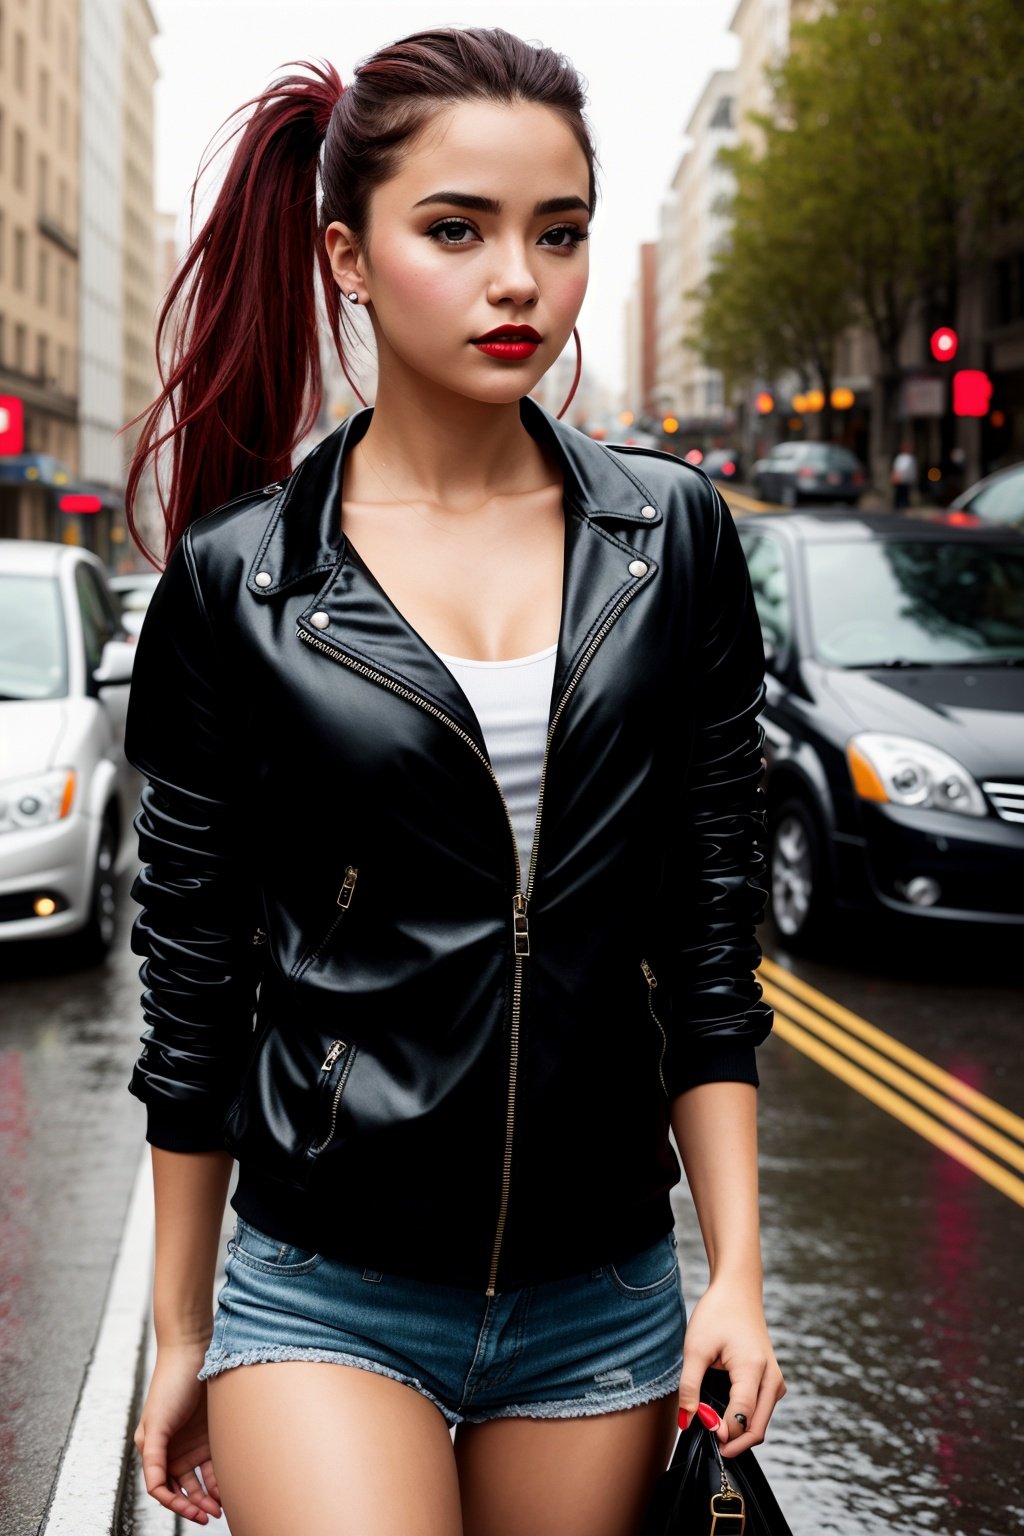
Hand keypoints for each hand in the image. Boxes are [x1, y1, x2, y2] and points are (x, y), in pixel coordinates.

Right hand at [134, 1342, 222, 1524]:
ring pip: (200, 1481)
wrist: (193, 1353)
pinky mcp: (210, 1435)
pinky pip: (214, 1465)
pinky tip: (228, 1487)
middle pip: (183, 1489)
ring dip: (209, 1497)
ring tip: (221, 1507)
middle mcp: (172, 1450)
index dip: (177, 1505)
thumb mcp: (156, 1424)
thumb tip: (155, 1490)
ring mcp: (192, 1443)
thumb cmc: (169, 1385)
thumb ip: (153, 1457)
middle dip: (195, 1505)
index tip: (193, 1512)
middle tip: (211, 1516)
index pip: (162, 1489)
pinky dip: (219, 1479)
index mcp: (154, 1450)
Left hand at [678, 1277, 785, 1458]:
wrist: (737, 1291)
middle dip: (733, 1442)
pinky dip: (745, 1420)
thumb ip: (689, 1387)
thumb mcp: (695, 1348)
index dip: (722, 1431)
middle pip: (757, 1428)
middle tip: (707, 1441)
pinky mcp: (773, 1381)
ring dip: (739, 1432)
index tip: (702, 1430)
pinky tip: (723, 1412)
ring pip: (761, 1423)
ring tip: (712, 1424)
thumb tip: (687, 1422)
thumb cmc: (716, 1314)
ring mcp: (776, 1381)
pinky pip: (762, 1411)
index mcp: (753, 1368)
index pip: (742, 1416)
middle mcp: (771, 1379)